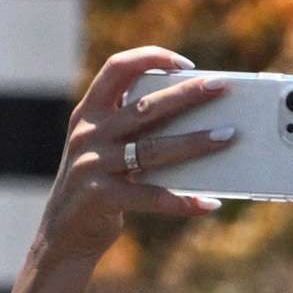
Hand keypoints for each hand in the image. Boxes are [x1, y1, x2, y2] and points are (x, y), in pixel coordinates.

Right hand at [35, 50, 231, 267]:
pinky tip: (210, 204)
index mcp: (89, 114)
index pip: (116, 70)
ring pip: (153, 149)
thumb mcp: (107, 150)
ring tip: (228, 136)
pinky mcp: (101, 196)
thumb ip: (136, 134)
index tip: (185, 63)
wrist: (64, 233)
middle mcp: (88, 133)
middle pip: (144, 107)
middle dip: (186, 94)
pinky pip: (151, 196)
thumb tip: (200, 124)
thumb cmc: (100, 186)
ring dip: (194, 142)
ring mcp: (92, 163)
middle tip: (222, 87)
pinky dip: (183, 202)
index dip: (149, 58)